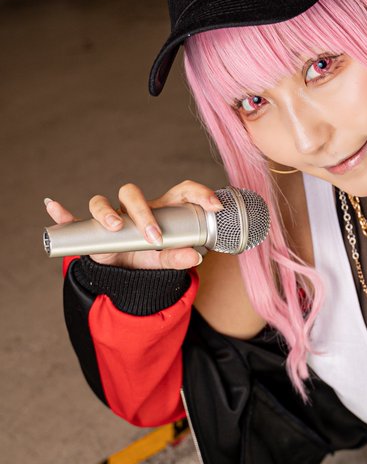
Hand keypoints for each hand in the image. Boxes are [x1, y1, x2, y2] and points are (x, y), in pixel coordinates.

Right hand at [44, 180, 223, 268]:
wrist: (125, 273)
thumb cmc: (148, 257)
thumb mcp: (165, 260)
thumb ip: (179, 258)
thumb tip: (195, 256)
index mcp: (160, 208)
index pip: (178, 190)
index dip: (197, 192)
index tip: (214, 205)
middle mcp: (133, 207)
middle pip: (132, 193)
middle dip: (144, 213)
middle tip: (155, 238)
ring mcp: (109, 217)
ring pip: (101, 202)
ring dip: (106, 211)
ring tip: (115, 226)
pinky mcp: (90, 230)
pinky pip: (72, 219)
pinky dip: (62, 214)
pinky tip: (55, 208)